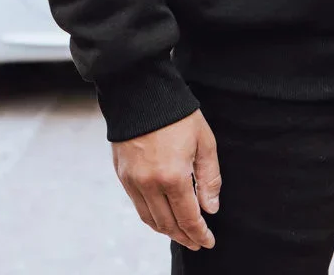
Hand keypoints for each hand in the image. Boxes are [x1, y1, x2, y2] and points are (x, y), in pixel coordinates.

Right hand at [112, 110, 220, 250]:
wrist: (141, 92)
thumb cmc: (177, 114)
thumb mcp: (204, 141)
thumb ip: (209, 177)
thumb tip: (211, 208)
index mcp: (173, 176)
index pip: (188, 217)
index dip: (199, 233)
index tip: (208, 242)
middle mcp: (150, 184)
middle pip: (168, 224)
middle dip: (184, 236)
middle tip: (197, 241)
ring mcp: (133, 181)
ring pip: (150, 219)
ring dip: (167, 230)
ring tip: (181, 233)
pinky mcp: (122, 175)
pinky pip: (137, 206)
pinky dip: (151, 217)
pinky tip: (162, 216)